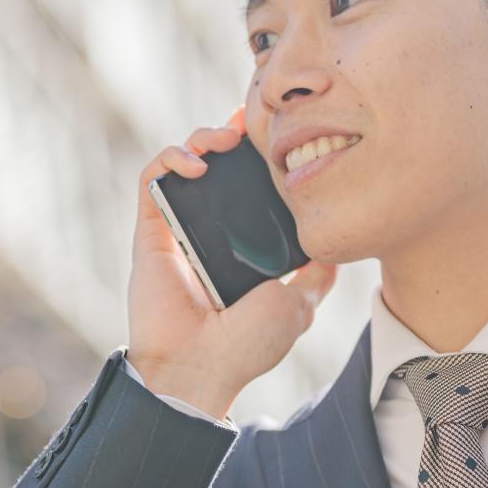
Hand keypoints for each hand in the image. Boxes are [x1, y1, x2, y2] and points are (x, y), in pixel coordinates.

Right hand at [128, 105, 337, 417]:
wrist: (201, 368)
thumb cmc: (247, 344)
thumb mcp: (299, 303)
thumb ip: (317, 273)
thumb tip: (336, 244)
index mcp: (243, 245)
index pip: (251, 185)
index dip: (261, 152)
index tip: (279, 129)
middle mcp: (210, 231)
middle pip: (218, 164)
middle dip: (231, 132)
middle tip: (249, 120)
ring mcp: (179, 228)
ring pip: (183, 162)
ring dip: (200, 137)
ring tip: (223, 139)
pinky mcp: (151, 230)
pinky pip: (152, 180)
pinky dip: (169, 159)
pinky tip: (194, 161)